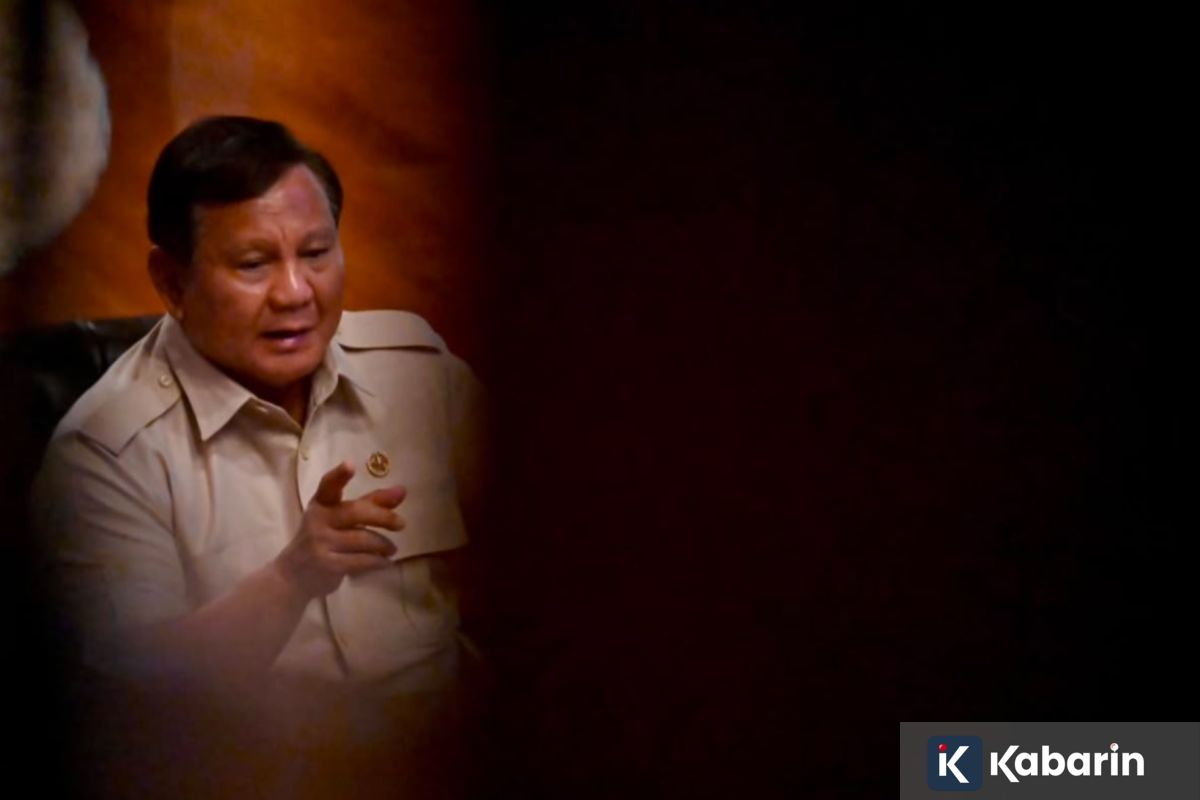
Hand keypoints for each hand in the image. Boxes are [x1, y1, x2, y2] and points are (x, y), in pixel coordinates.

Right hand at [274, 461, 405, 597]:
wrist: (292, 576)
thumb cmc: (322, 539)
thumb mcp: (340, 518)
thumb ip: (371, 503)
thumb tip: (402, 491)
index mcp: (321, 503)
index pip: (328, 486)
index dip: (339, 476)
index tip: (350, 464)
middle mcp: (318, 520)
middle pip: (356, 512)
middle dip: (383, 517)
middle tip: (402, 524)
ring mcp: (321, 543)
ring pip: (362, 539)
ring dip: (383, 544)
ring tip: (392, 549)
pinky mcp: (327, 565)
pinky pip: (361, 561)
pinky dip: (378, 561)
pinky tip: (385, 562)